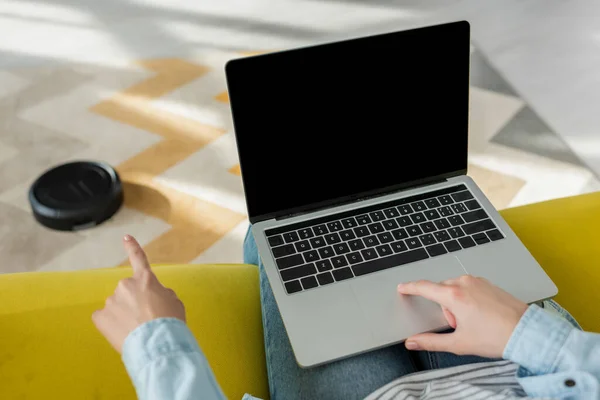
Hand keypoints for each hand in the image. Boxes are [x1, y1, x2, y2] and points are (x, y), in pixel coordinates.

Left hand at [92, 235, 185, 352]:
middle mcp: (125, 285)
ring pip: (116, 306)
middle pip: (128, 291)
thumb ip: (161, 293)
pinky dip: (110, 324)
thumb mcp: (174, 302)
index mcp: (145, 279)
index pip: (138, 259)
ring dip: (123, 314)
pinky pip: (104, 318)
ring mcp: (111, 300)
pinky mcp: (100, 317)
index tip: (125, 237)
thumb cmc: (170, 322)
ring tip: (136, 330)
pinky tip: (121, 333)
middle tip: (145, 319)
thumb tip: (154, 296)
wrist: (156, 343)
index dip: (132, 247)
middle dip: (133, 301)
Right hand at [397, 275, 527, 357]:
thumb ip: (431, 342)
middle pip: (441, 292)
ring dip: (456, 304)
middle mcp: (464, 283)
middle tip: (459, 326)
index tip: (402, 287)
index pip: (424, 287)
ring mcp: (477, 281)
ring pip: (455, 290)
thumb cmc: (496, 337)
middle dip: (444, 308)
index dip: (410, 288)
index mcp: (454, 296)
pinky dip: (468, 300)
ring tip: (473, 322)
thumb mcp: (458, 343)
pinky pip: (469, 288)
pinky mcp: (488, 283)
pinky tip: (481, 315)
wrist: (526, 332)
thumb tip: (413, 342)